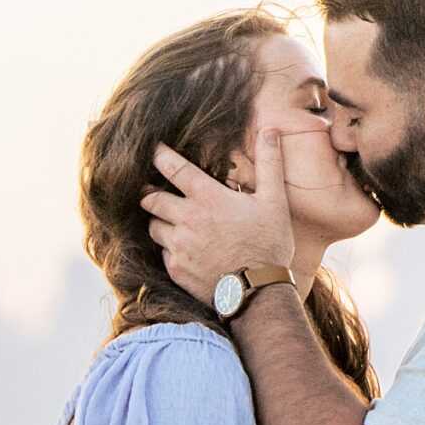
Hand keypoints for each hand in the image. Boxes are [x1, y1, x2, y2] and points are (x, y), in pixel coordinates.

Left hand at [141, 132, 296, 307]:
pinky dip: (170, 249)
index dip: (160, 156)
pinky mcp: (176, 269)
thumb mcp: (274, 202)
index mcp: (208, 199)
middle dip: (149, 193)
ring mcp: (178, 246)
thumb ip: (270, 164)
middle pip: (151, 199)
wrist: (259, 293)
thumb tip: (271, 130)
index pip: (174, 168)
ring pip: (153, 227)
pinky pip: (163, 253)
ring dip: (159, 222)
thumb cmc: (269, 244)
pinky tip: (186, 251)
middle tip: (152, 191)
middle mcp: (187, 220)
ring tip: (172, 223)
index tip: (152, 149)